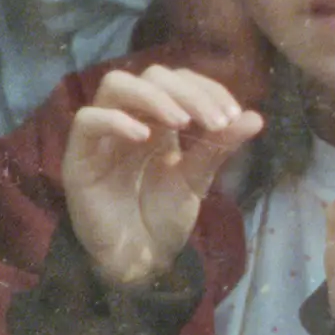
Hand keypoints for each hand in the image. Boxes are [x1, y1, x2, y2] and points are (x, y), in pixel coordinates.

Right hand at [60, 61, 260, 287]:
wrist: (138, 259)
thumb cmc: (163, 216)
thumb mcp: (197, 179)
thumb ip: (219, 147)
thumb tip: (256, 117)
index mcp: (160, 121)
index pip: (178, 81)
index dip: (206, 88)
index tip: (232, 114)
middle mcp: (131, 119)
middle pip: (150, 76)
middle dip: (187, 92)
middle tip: (214, 121)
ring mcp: (103, 136)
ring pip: (115, 86)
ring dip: (154, 97)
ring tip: (182, 122)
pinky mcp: (79, 157)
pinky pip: (87, 121)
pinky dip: (116, 120)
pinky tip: (145, 136)